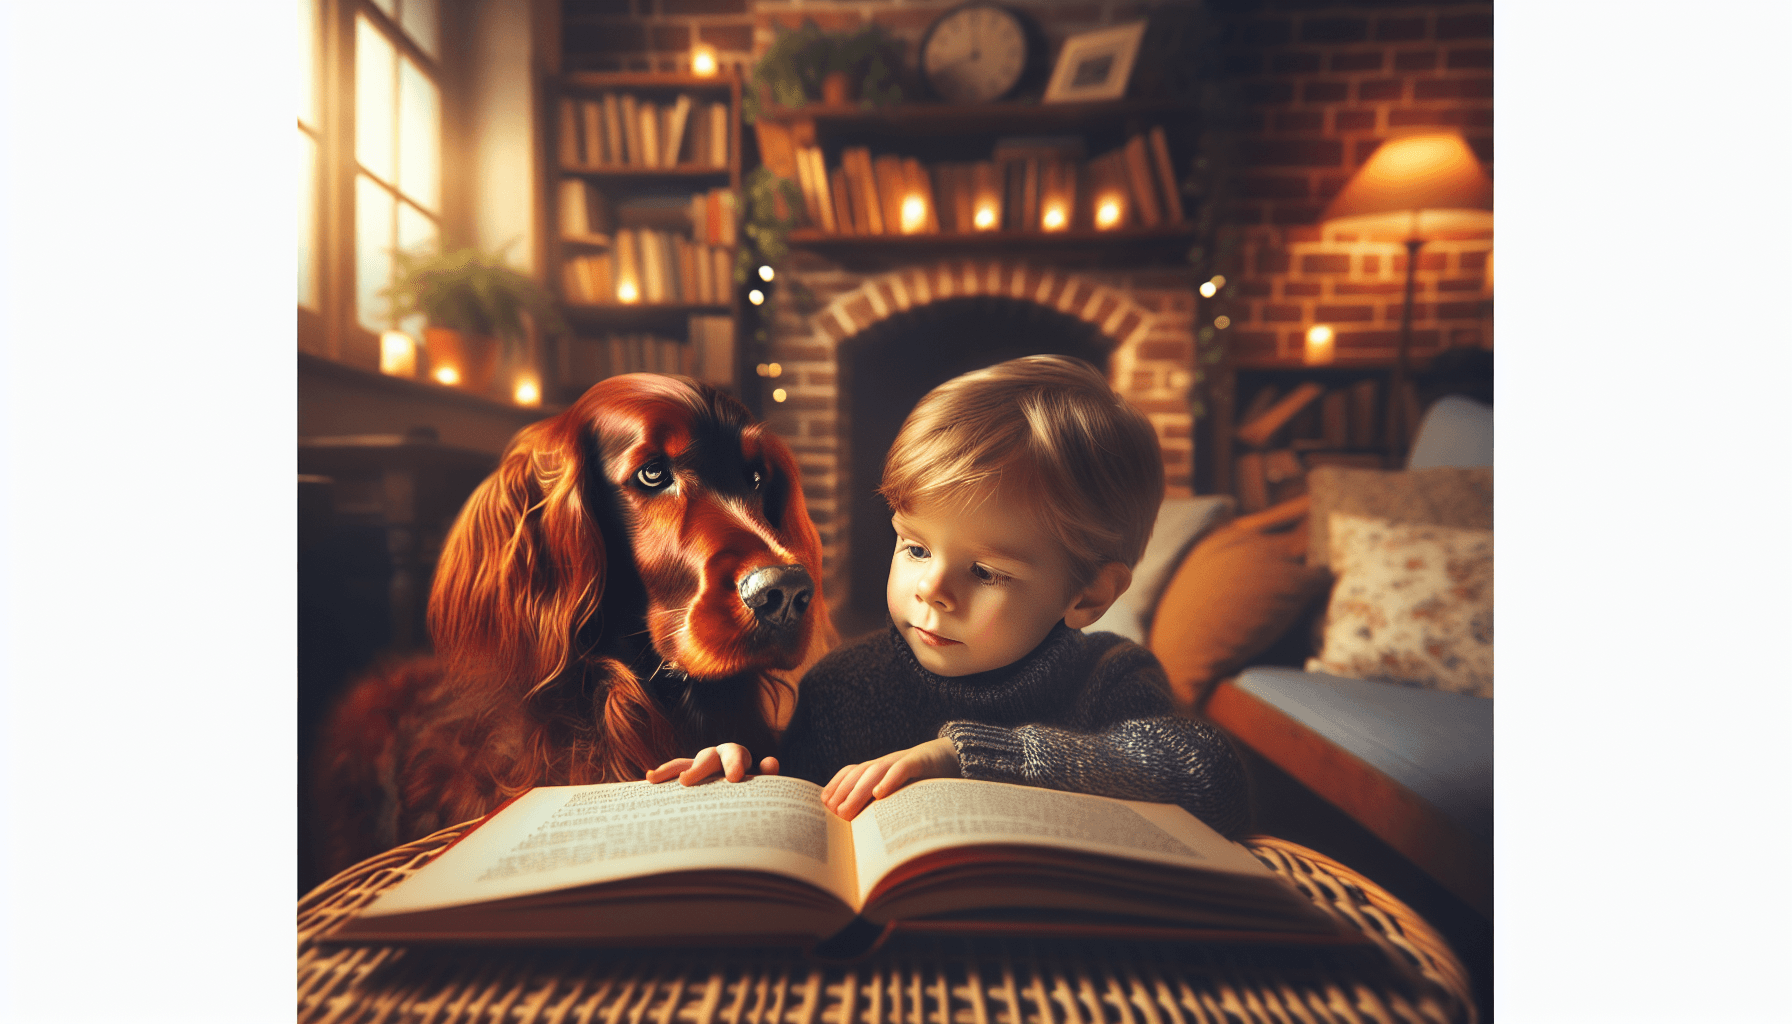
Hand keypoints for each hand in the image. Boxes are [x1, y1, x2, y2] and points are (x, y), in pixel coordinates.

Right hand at [646, 743, 778, 784]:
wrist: (741, 806)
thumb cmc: (752, 795)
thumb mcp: (761, 789)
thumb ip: (766, 778)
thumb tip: (771, 762)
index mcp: (736, 757)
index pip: (735, 754)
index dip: (734, 764)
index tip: (735, 778)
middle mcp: (714, 757)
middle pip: (706, 757)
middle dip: (697, 768)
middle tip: (686, 781)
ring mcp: (696, 768)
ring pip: (682, 764)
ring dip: (669, 770)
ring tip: (653, 778)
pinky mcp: (683, 781)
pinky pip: (670, 778)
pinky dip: (661, 778)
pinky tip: (648, 782)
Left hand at [821, 738, 959, 819]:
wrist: (955, 755)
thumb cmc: (924, 780)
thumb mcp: (900, 788)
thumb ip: (883, 800)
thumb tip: (860, 825)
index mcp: (879, 768)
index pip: (851, 771)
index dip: (836, 785)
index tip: (824, 803)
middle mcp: (887, 762)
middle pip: (859, 774)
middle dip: (843, 793)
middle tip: (834, 814)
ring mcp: (903, 760)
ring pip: (876, 772)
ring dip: (859, 791)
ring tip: (847, 811)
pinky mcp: (921, 761)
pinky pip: (903, 768)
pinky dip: (890, 779)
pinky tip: (880, 793)